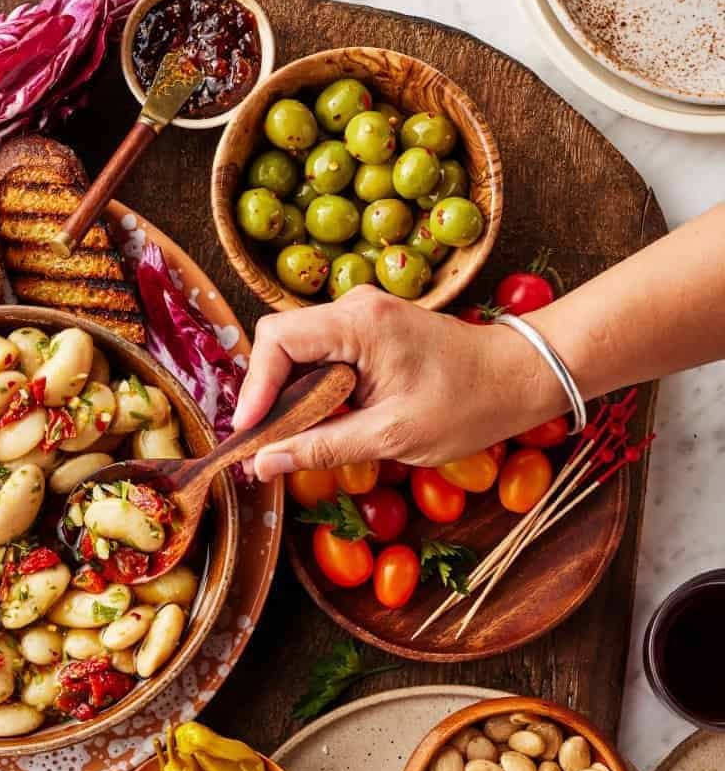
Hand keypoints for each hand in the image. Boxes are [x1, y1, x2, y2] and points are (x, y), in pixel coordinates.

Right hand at [233, 288, 561, 478]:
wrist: (521, 377)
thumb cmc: (468, 405)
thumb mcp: (392, 436)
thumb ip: (323, 448)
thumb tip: (263, 464)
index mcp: (360, 323)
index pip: (277, 339)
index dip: (255, 387)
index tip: (250, 434)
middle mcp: (355, 307)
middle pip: (281, 343)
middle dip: (268, 395)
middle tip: (267, 444)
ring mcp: (362, 316)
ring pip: (299, 352)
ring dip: (290, 396)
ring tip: (293, 440)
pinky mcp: (369, 330)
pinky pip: (322, 356)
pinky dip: (312, 390)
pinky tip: (320, 424)